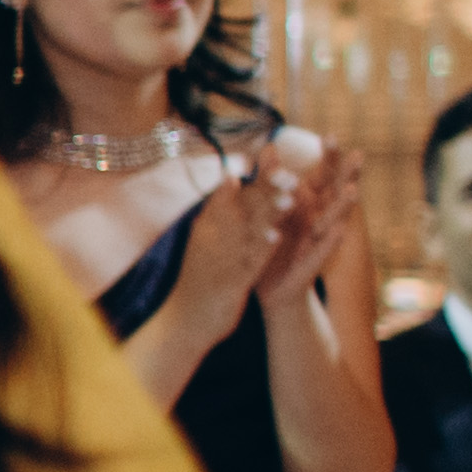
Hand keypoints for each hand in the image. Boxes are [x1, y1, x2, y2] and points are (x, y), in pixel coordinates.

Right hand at [161, 164, 275, 354]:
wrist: (182, 322)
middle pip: (242, 207)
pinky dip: (261, 250)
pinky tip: (276, 239)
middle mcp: (212, 238)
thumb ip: (218, 213)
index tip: (271, 150)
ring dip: (268, 214)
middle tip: (288, 169)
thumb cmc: (197, 278)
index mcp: (207, 225)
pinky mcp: (229, 283)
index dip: (254, 171)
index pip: (232, 191)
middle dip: (266, 187)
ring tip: (289, 198)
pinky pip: (248, 264)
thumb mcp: (203, 241)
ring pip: (248, 233)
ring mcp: (220, 260)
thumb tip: (230, 184)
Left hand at [247, 139, 362, 315]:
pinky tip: (340, 231)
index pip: (321, 176)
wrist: (267, 287)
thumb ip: (271, 178)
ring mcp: (318, 240)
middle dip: (346, 175)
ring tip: (353, 190)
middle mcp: (317, 219)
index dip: (328, 158)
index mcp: (307, 204)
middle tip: (359, 154)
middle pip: (335, 193)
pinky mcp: (312, 262)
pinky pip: (323, 251)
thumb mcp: (268, 209)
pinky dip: (331, 241)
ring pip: (335, 220)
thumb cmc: (273, 243)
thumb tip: (270, 145)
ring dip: (344, 206)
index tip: (332, 134)